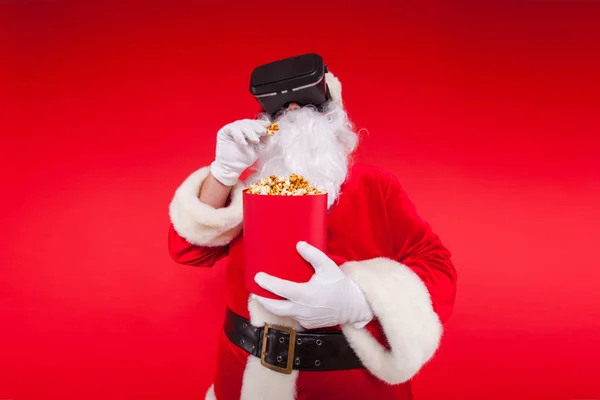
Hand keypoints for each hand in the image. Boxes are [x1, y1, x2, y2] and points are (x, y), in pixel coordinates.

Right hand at [210, 119, 271, 185]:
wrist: (233, 168)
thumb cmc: (244, 158)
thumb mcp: (259, 148)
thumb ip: (265, 139)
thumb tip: (270, 130)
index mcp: (248, 130)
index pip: (255, 123)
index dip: (262, 123)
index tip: (268, 125)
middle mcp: (239, 127)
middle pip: (249, 122)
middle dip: (257, 127)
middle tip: (263, 132)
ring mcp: (231, 129)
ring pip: (242, 125)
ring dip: (250, 132)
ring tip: (255, 141)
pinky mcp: (224, 132)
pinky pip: (232, 129)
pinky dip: (239, 136)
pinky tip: (244, 143)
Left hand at [252, 242, 373, 329]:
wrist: (353, 305)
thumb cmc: (340, 284)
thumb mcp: (328, 266)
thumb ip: (313, 255)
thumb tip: (299, 245)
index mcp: (305, 294)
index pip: (280, 290)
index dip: (266, 283)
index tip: (257, 277)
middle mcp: (302, 309)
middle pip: (274, 308)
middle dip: (262, 300)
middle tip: (254, 291)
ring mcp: (304, 318)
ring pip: (283, 313)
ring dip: (272, 305)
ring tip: (264, 296)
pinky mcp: (308, 324)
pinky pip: (293, 316)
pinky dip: (286, 310)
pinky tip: (283, 302)